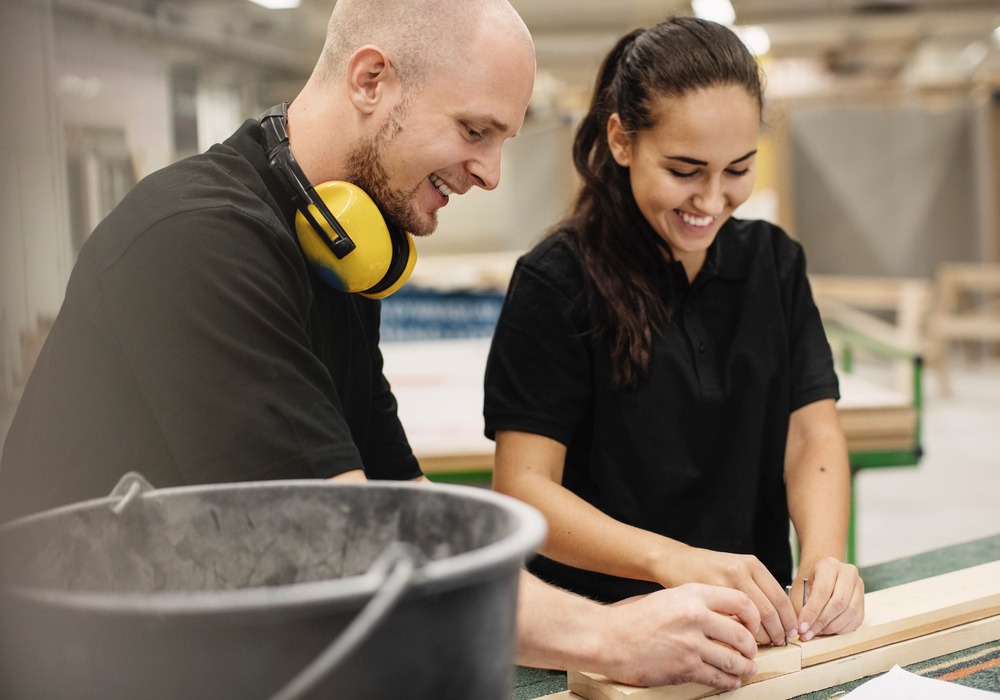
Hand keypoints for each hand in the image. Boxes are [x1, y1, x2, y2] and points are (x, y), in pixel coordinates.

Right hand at [599, 583, 759, 688]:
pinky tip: (730, 681)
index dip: (754, 617)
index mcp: (693, 595)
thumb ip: (698, 603)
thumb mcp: (670, 598)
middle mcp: (695, 617)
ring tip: (746, 669)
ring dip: (744, 668)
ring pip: (733, 660)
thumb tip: (728, 617)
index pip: (740, 601)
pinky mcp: (685, 668)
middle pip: (742, 635)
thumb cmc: (637, 618)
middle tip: (751, 653)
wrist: (609, 638)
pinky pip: (718, 677)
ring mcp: (691, 644)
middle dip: (751, 648)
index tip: (753, 626)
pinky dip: (729, 682)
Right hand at [659, 547, 797, 645]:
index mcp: (751, 565)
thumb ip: (756, 587)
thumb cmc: (706, 569)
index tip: (792, 634)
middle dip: (777, 634)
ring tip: (758, 650)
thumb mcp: (736, 568)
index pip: (780, 598)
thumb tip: (781, 618)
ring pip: (751, 624)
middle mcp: (739, 572)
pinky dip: (737, 645)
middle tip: (778, 644)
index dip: (789, 621)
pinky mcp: (705, 599)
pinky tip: (737, 651)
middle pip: (769, 613)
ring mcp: (722, 585)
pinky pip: (728, 629)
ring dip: (758, 642)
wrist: (675, 561)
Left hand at [795, 556, 863, 639]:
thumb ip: (800, 606)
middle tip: (808, 634)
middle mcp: (848, 573)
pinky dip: (841, 628)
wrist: (824, 573)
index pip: (822, 592)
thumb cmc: (810, 581)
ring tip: (817, 632)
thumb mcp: (799, 587)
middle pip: (838, 603)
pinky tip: (828, 630)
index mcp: (829, 565)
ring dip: (832, 627)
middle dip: (821, 622)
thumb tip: (801, 628)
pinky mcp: (863, 600)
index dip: (812, 612)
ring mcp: (858, 586)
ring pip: (850, 612)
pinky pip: (856, 619)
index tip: (802, 627)